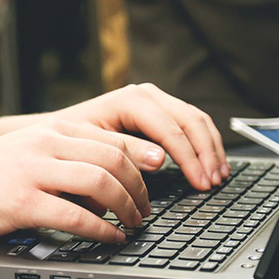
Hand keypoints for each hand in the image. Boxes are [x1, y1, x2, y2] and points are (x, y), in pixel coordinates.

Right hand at [0, 118, 150, 242]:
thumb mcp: (29, 153)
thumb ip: (67, 159)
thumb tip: (109, 183)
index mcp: (51, 129)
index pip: (110, 138)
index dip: (141, 158)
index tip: (157, 175)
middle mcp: (45, 143)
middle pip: (113, 158)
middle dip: (139, 187)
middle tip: (146, 209)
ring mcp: (33, 170)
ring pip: (100, 182)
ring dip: (126, 206)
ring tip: (134, 223)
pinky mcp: (22, 201)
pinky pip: (75, 215)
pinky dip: (101, 229)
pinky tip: (110, 237)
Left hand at [54, 83, 228, 188]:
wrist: (59, 132)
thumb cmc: (71, 141)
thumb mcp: (94, 147)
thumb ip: (126, 151)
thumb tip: (161, 159)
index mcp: (131, 100)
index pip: (171, 129)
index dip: (190, 158)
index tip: (201, 182)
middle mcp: (147, 96)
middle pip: (191, 121)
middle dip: (206, 153)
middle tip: (214, 182)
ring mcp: (155, 102)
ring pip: (196, 120)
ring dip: (211, 149)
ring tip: (219, 175)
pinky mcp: (158, 112)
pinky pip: (190, 124)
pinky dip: (204, 144)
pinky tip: (211, 162)